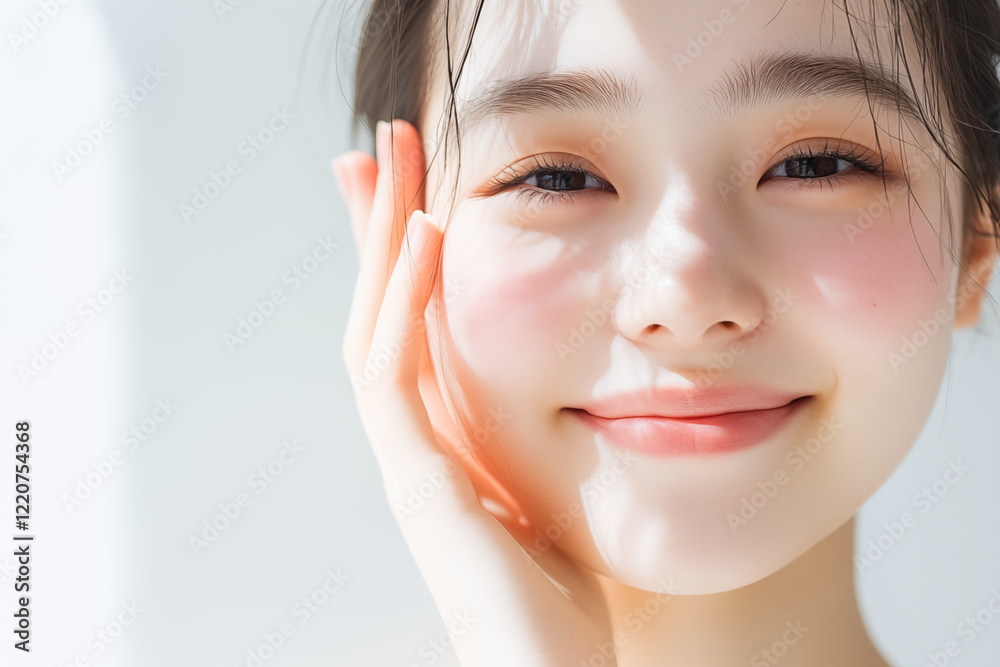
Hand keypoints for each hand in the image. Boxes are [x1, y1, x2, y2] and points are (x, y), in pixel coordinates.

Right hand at [335, 119, 617, 665]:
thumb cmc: (577, 608)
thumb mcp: (567, 499)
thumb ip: (557, 446)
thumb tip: (599, 388)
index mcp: (453, 444)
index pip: (418, 327)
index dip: (409, 255)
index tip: (419, 185)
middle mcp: (418, 447)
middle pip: (384, 314)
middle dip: (380, 227)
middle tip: (382, 144)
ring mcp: (409, 466)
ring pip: (375, 330)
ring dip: (380, 242)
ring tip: (389, 158)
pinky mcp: (416, 488)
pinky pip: (392, 377)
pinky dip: (402, 304)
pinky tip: (422, 236)